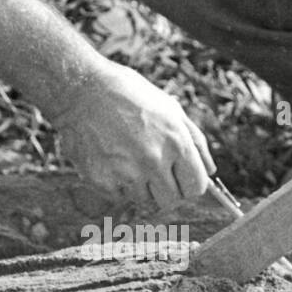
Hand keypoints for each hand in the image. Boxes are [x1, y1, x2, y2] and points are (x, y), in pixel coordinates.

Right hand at [50, 62, 215, 208]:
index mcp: (176, 142)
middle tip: (151, 167)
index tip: (180, 177)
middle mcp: (154, 162)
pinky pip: (120, 196)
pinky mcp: (103, 182)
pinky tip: (111, 159)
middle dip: (166, 188)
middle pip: (172, 200)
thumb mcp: (170, 108)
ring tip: (128, 157)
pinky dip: (117, 184)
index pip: (196, 188)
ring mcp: (127, 174)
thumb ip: (195, 142)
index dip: (189, 184)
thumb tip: (210, 171)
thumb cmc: (128, 95)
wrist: (80, 90)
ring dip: (140, 185)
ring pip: (145, 200)